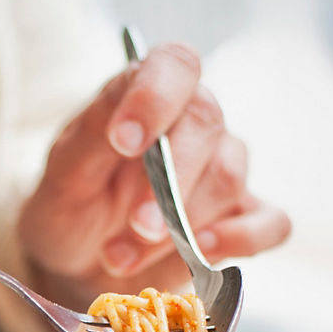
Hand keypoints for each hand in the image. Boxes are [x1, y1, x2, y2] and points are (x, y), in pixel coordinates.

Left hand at [15, 43, 289, 305]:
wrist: (77, 265)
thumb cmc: (71, 208)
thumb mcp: (63, 174)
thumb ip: (92, 140)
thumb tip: (127, 131)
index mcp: (148, 93)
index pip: (175, 66)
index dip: (156, 97)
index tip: (124, 142)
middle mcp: (194, 122)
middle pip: (207, 127)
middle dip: (169, 184)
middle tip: (135, 226)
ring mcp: (224, 168)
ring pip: (228, 180)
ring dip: (178, 228)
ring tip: (123, 255)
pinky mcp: (243, 217)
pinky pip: (269, 223)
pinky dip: (241, 240)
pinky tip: (201, 255)